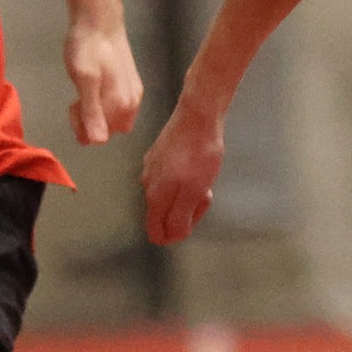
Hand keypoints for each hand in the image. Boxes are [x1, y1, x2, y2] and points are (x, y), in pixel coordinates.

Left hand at [63, 19, 142, 144]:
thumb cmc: (88, 48)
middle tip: (76, 100)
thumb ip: (91, 112)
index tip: (73, 107)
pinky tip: (95, 85)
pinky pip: (119, 106)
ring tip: (84, 90)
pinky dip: (105, 103)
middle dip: (92, 122)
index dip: (82, 127)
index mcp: (122, 105)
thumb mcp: (84, 80)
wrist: (100, 20)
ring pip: (114, 118)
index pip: (100, 137)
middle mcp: (133, 103)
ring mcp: (134, 92)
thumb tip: (98, 141)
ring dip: (98, 112)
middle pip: (110, 130)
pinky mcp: (131, 82)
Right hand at [141, 102, 223, 244]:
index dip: (175, 234)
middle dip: (186, 212)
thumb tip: (172, 236)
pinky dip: (185, 179)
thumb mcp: (194, 192)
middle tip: (204, 195)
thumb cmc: (199, 153)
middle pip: (164, 215)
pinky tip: (198, 167)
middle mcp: (148, 184)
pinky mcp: (159, 154)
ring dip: (187, 195)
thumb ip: (180, 217)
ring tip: (204, 179)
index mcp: (155, 196)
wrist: (198, 115)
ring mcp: (151, 167)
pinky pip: (170, 178)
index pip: (155, 232)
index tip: (193, 221)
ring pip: (169, 195)